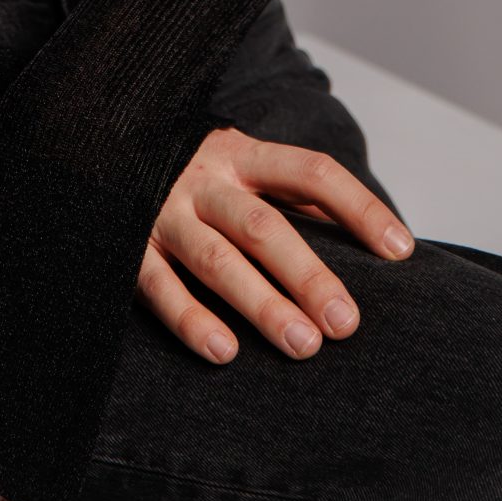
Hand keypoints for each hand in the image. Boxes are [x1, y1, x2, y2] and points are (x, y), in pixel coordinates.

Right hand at [138, 125, 414, 362]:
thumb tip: (374, 239)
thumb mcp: (243, 168)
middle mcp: (204, 181)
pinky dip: (191, 320)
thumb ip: (295, 198)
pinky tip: (224, 352)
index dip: (358, 207)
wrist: (100, 148)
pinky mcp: (128, 248)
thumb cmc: (196, 176)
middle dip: (308, 274)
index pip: (311, 173)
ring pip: (217, 260)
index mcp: (241, 155)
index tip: (401, 250)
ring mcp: (163, 213)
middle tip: (346, 323)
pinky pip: (161, 288)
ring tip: (304, 345)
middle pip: (264, 226)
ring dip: (261, 304)